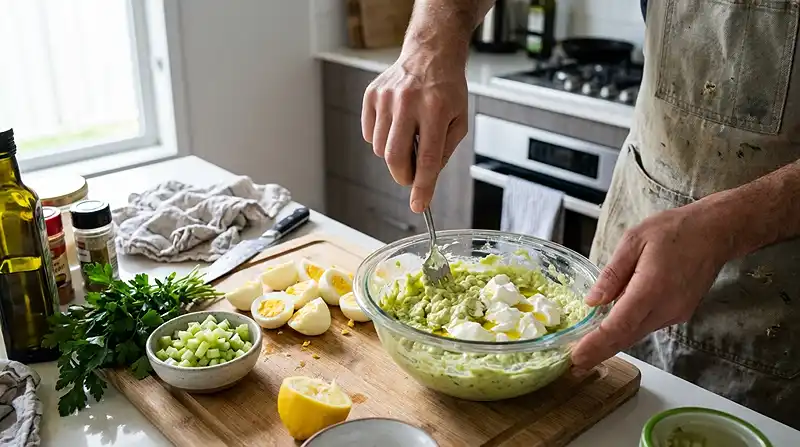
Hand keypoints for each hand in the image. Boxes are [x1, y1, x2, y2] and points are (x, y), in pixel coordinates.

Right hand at [361, 49, 467, 212]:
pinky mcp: (371, 95)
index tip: (419, 205)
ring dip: (393, 154)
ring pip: (379, 149)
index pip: (427, 158)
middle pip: (395, 157)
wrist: (430, 54)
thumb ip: (443, 151)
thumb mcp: (458, 120)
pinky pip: (369, 134)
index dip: (422, 186)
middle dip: (403, 175)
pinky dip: (380, 138)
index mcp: (435, 110)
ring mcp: (386, 98)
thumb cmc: (447, 89)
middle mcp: (408, 103)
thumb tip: (425, 178)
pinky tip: (395, 124)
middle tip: (411, 176)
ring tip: (408, 136)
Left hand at [571, 202, 731, 368]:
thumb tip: (592, 301)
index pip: (619, 325)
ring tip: (587, 349)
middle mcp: (666, 307)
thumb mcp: (634, 241)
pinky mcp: (680, 314)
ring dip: (613, 343)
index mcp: (651, 288)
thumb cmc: (674, 231)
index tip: (577, 356)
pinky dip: (629, 331)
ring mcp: (675, 314)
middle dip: (599, 352)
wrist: (715, 232)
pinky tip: (612, 329)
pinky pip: (648, 326)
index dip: (596, 344)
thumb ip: (612, 274)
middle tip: (575, 362)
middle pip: (627, 337)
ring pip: (637, 334)